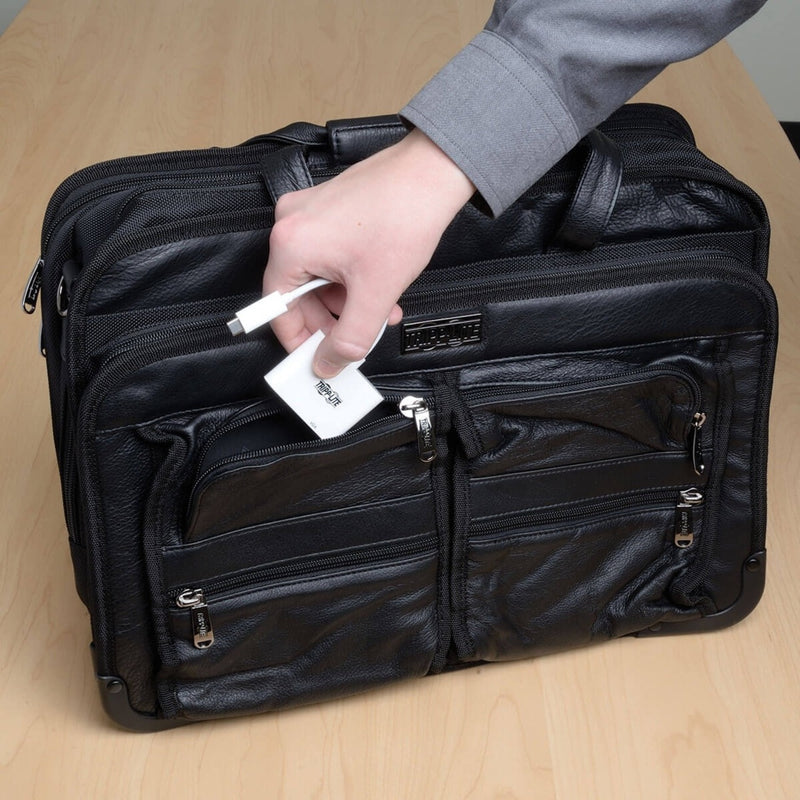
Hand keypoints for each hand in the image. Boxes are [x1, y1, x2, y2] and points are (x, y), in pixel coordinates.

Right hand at [262, 128, 474, 377]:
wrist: (432, 173)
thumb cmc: (404, 215)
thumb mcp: (375, 293)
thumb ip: (350, 338)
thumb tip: (329, 363)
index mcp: (291, 244)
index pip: (277, 309)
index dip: (298, 341)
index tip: (314, 359)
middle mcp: (292, 224)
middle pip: (298, 293)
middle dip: (331, 321)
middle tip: (353, 340)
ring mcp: (309, 212)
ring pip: (317, 276)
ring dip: (345, 302)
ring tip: (378, 312)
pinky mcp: (327, 208)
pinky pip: (328, 255)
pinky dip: (349, 278)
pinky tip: (377, 288)